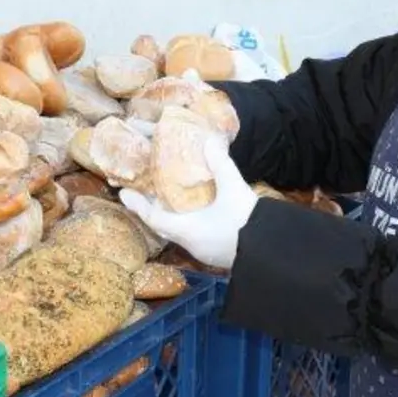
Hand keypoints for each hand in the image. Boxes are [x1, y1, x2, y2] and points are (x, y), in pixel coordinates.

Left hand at [119, 137, 256, 268]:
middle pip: (164, 227)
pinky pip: (195, 238)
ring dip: (172, 218)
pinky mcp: (219, 255)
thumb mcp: (234, 189)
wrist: (274, 253)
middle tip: (145, 195)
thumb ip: (220, 164)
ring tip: (169, 201)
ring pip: (180, 234)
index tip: (123, 194)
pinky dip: (190, 224)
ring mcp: (206, 252)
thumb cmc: (248, 222)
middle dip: (153, 211)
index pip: (154, 218)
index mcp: (188, 231)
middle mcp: (192, 244)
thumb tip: (208, 141)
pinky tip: (197, 215)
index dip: (138, 205)